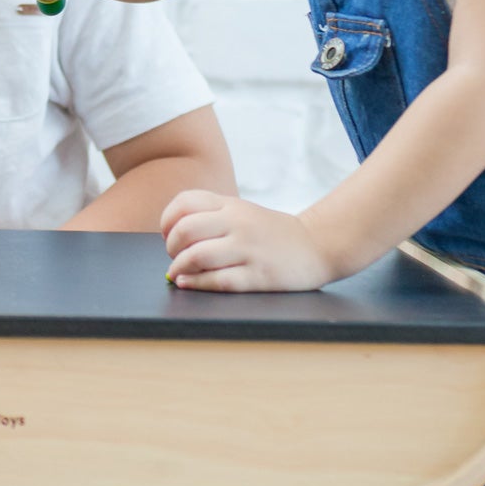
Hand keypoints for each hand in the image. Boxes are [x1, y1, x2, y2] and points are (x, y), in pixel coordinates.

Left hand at [161, 189, 335, 292]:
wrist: (318, 245)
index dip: (167, 220)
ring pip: (198, 256)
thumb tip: (171, 236)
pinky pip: (217, 280)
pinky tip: (188, 283)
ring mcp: (249, 249)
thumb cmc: (272, 232)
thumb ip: (211, 215)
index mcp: (231, 205)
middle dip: (171, 247)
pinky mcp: (258, 275)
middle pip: (186, 230)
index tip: (168, 234)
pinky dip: (196, 283)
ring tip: (179, 273)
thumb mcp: (243, 211)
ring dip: (179, 268)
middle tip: (175, 256)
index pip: (184, 202)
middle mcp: (238, 223)